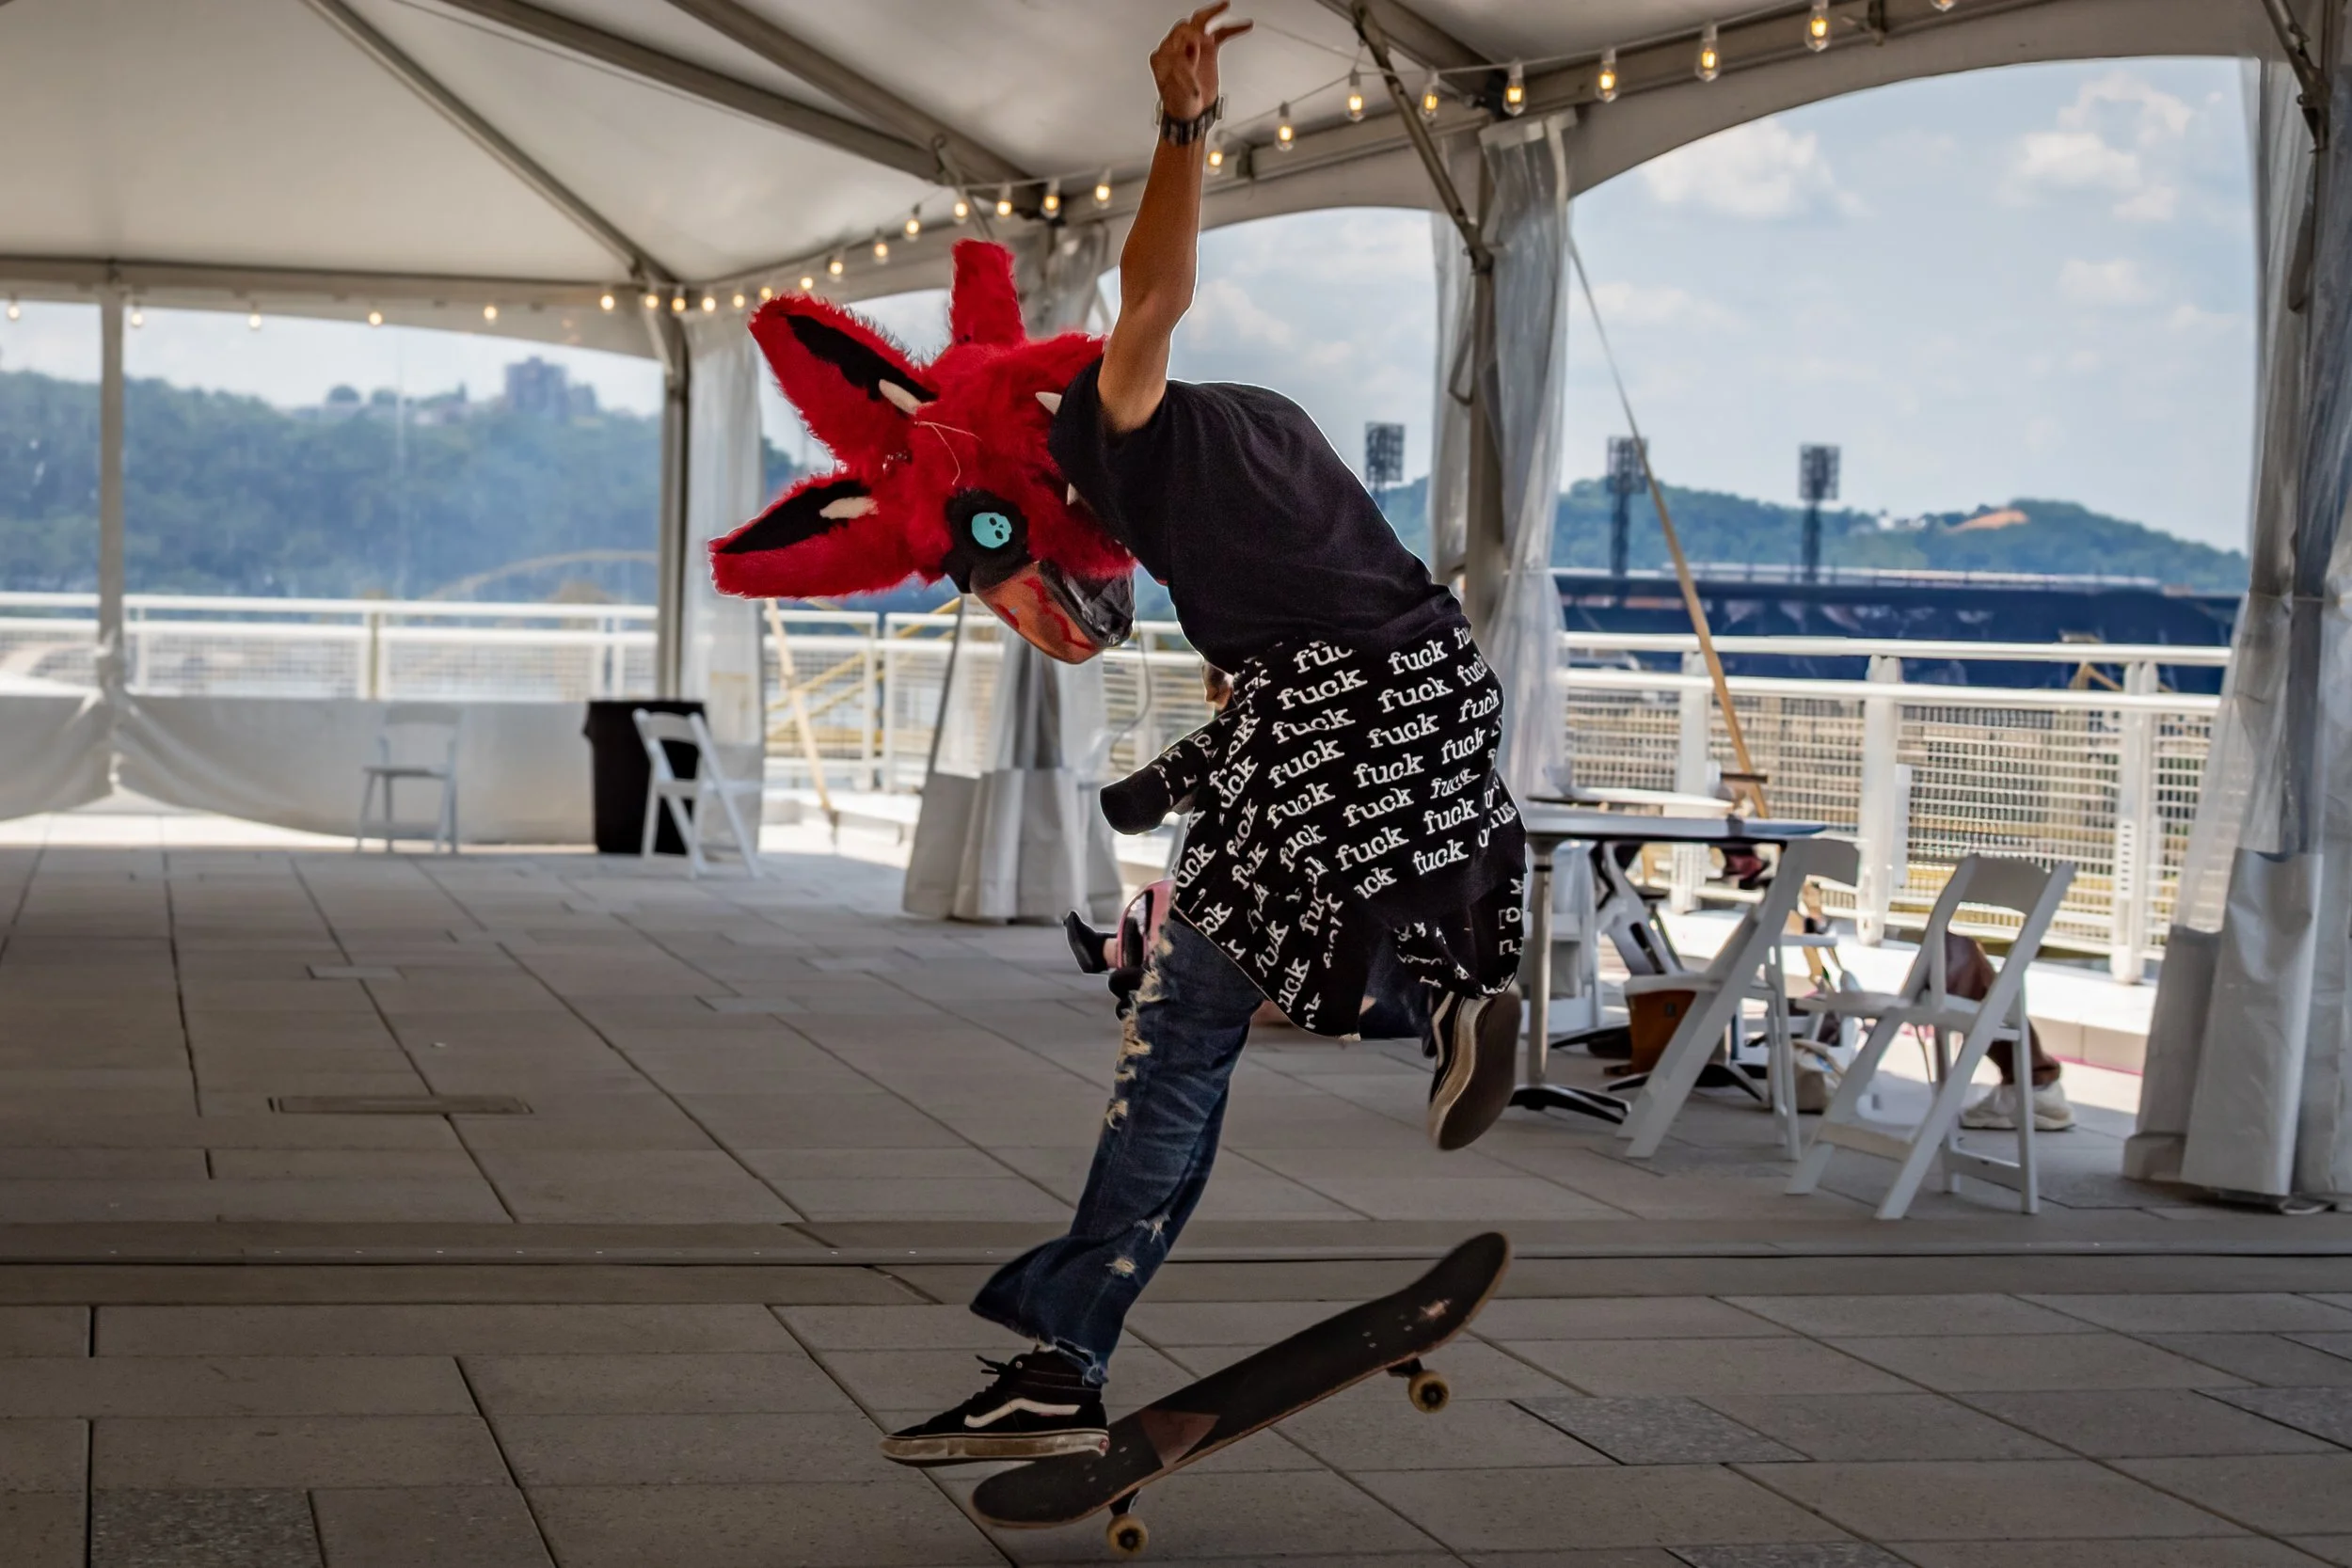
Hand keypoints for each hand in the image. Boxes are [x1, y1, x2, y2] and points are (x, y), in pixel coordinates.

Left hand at [1151, 3, 1251, 120]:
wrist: (1189, 115)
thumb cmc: (1179, 104)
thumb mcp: (1177, 89)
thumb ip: (1183, 66)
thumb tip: (1192, 46)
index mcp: (1164, 55)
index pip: (1177, 38)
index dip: (1190, 40)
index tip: (1201, 46)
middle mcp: (1177, 48)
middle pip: (1188, 25)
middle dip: (1199, 26)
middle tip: (1209, 32)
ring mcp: (1192, 48)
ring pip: (1202, 24)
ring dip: (1214, 13)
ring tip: (1225, 5)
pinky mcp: (1206, 51)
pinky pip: (1219, 35)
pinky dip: (1231, 29)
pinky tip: (1244, 25)